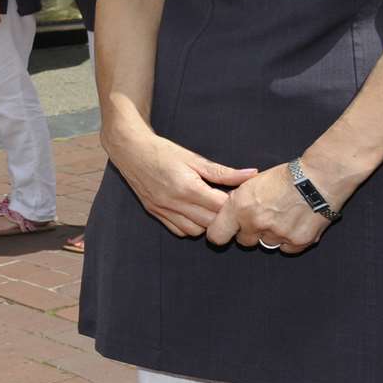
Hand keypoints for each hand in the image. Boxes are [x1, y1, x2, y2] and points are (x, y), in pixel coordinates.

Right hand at [105, 129, 257, 237]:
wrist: (131, 150)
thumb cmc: (163, 151)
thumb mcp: (194, 159)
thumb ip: (224, 172)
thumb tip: (252, 175)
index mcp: (187, 187)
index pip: (220, 207)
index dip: (232, 203)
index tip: (237, 196)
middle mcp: (174, 202)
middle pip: (210, 223)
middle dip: (222, 215)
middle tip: (225, 203)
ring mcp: (163, 210)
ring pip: (195, 231)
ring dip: (206, 223)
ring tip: (208, 208)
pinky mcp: (155, 214)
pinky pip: (179, 231)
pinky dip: (190, 226)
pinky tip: (193, 212)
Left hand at [207, 161, 336, 253]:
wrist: (318, 178)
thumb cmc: (285, 176)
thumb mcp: (252, 182)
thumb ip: (239, 200)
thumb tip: (229, 211)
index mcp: (239, 207)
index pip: (216, 236)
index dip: (221, 233)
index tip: (227, 231)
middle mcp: (255, 223)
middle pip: (244, 241)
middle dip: (250, 232)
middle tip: (264, 217)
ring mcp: (276, 234)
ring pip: (266, 244)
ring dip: (271, 235)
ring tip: (283, 216)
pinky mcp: (297, 242)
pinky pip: (286, 249)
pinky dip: (289, 240)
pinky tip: (296, 223)